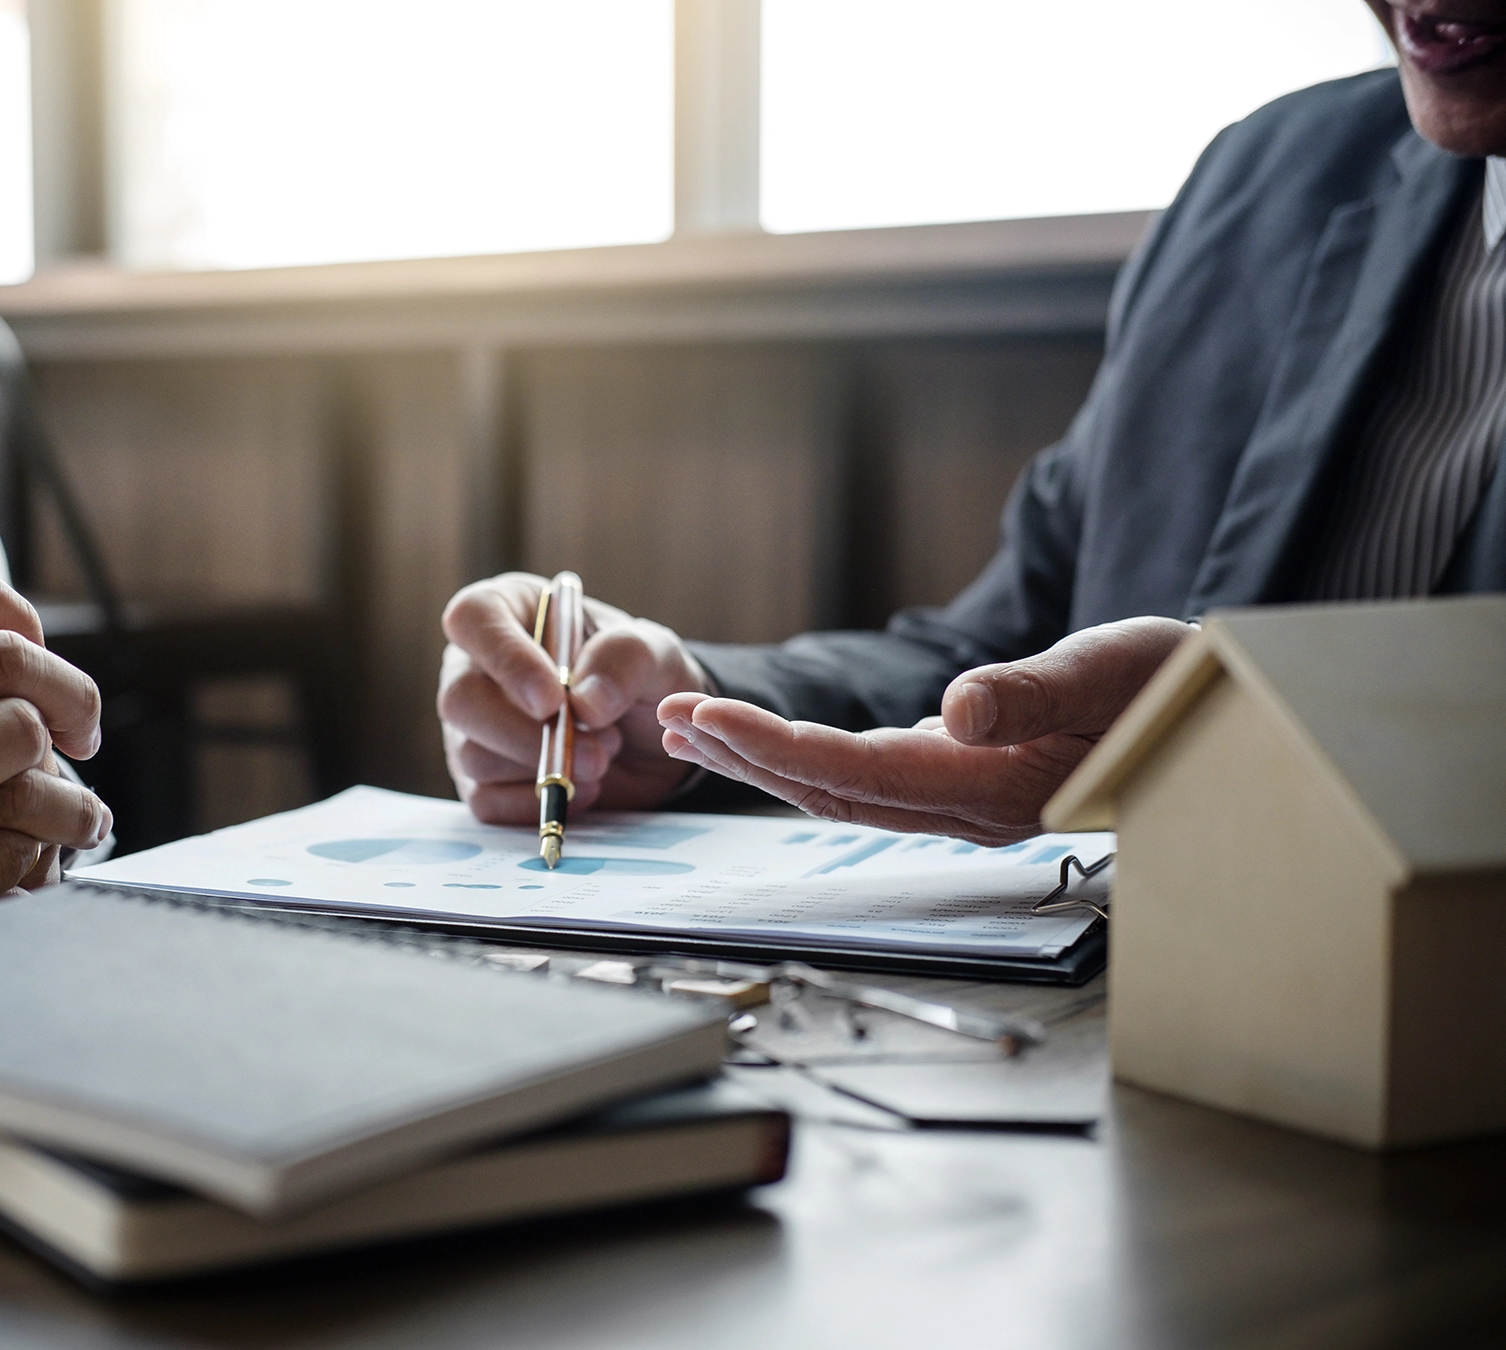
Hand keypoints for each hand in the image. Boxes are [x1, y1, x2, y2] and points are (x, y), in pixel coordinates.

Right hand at [438, 572, 710, 822]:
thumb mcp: (657, 654)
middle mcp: (476, 665)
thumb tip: (584, 702)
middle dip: (527, 735)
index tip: (552, 699)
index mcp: (509, 609)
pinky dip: (538, 804)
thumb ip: (628, 658)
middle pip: (460, 699)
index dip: (505, 658)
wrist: (650, 744)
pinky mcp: (479, 779)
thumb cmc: (640, 680)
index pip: (473, 617)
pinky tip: (581, 788)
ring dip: (546, 768)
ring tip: (602, 755)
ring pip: (474, 756)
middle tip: (595, 754)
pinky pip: (486, 801)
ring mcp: (471, 726)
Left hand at [655, 617, 1192, 844]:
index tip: (705, 715)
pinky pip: (871, 780)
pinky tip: (770, 742)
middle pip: (829, 791)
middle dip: (743, 756)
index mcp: (994, 786)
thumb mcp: (1112, 672)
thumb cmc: (1171, 685)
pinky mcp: (968, 781)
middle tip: (668, 718)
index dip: (773, 747)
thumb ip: (1032, 693)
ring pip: (842, 790)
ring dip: (764, 759)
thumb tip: (952, 709)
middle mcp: (968, 805)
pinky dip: (808, 758)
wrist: (1216, 711)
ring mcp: (965, 799)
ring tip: (692, 728)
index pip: (856, 773)